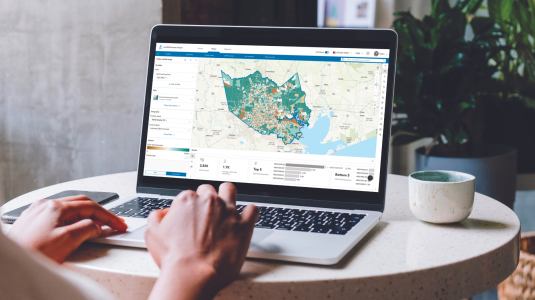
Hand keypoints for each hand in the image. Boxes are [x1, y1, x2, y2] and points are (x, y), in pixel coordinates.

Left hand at [7, 195, 127, 262]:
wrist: (7, 266)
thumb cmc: (31, 254)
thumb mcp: (67, 241)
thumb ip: (87, 229)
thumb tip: (97, 226)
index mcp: (55, 207)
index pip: (91, 207)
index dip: (109, 217)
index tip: (120, 225)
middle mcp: (45, 206)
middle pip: (81, 204)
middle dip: (100, 213)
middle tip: (114, 224)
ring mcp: (37, 213)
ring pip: (70, 210)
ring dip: (87, 216)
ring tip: (99, 227)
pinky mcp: (33, 223)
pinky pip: (59, 217)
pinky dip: (74, 221)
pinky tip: (77, 229)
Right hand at [145, 183, 258, 299]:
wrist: (192, 274)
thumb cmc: (174, 258)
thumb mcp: (152, 234)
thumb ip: (156, 217)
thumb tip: (163, 212)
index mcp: (187, 200)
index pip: (190, 194)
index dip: (190, 207)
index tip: (191, 216)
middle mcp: (209, 201)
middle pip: (209, 191)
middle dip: (207, 200)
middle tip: (206, 214)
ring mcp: (228, 211)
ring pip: (230, 190)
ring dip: (227, 195)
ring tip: (226, 206)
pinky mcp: (243, 224)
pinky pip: (253, 209)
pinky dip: (250, 212)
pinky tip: (246, 217)